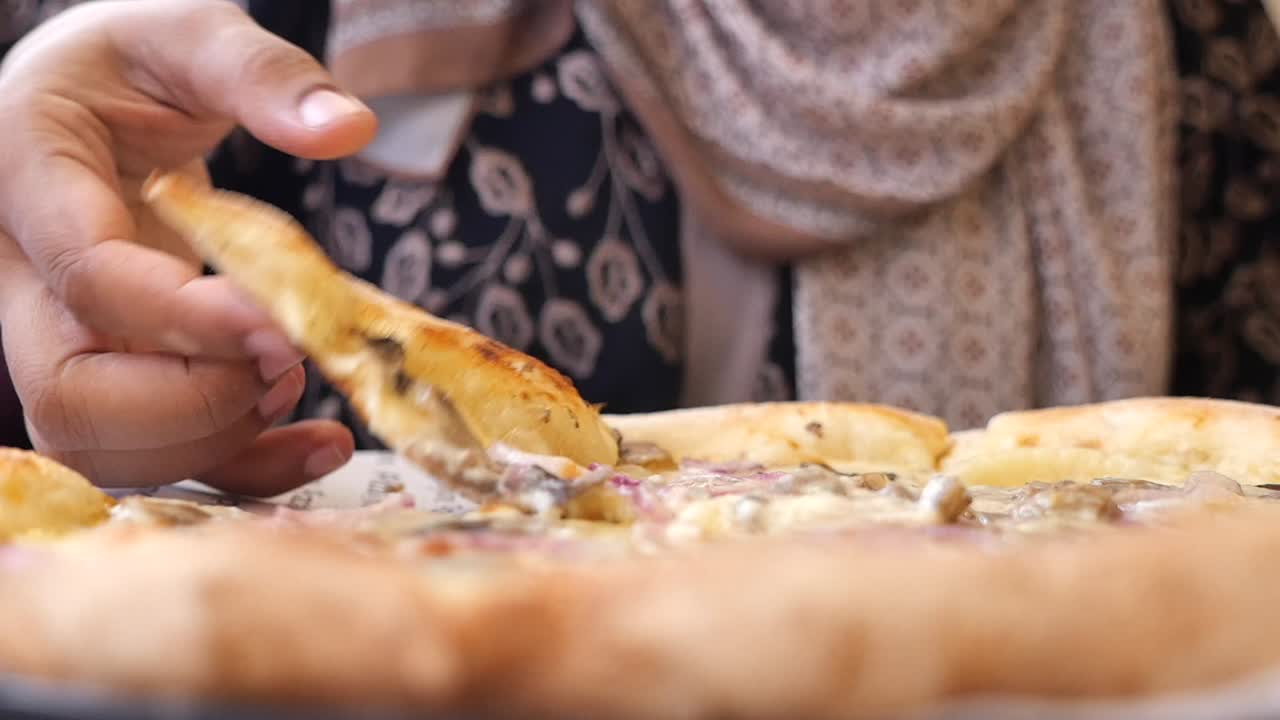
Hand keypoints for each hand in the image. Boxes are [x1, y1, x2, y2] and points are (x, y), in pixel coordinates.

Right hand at [0, 0, 377, 491]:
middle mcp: (26, 274)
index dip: (185, 318)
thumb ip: (261, 72)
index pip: (90, 277)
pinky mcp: (115, 367)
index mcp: (30, 177)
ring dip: (215, 437)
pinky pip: (156, 450)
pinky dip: (239, 465)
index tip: (282, 325)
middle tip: (287, 356)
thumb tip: (347, 127)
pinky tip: (318, 445)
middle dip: (195, 399)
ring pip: (102, 441)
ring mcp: (64, 332)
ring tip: (295, 379)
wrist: (105, 98)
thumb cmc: (140, 60)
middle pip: (71, 391)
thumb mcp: (192, 34)